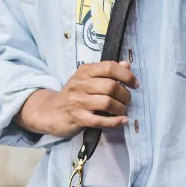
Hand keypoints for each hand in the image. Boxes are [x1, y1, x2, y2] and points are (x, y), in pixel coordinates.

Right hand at [18, 61, 137, 137]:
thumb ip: (107, 71)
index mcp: (84, 71)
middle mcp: (80, 84)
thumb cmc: (74, 94)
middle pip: (110, 86)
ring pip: (107, 103)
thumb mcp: (87, 78)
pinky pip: (100, 120)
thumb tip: (127, 64)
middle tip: (127, 100)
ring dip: (121, 108)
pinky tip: (122, 121)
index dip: (126, 75)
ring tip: (123, 110)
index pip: (109, 67)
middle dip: (125, 95)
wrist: (51, 111)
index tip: (134, 84)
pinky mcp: (77, 118)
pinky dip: (115, 122)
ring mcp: (78, 101)